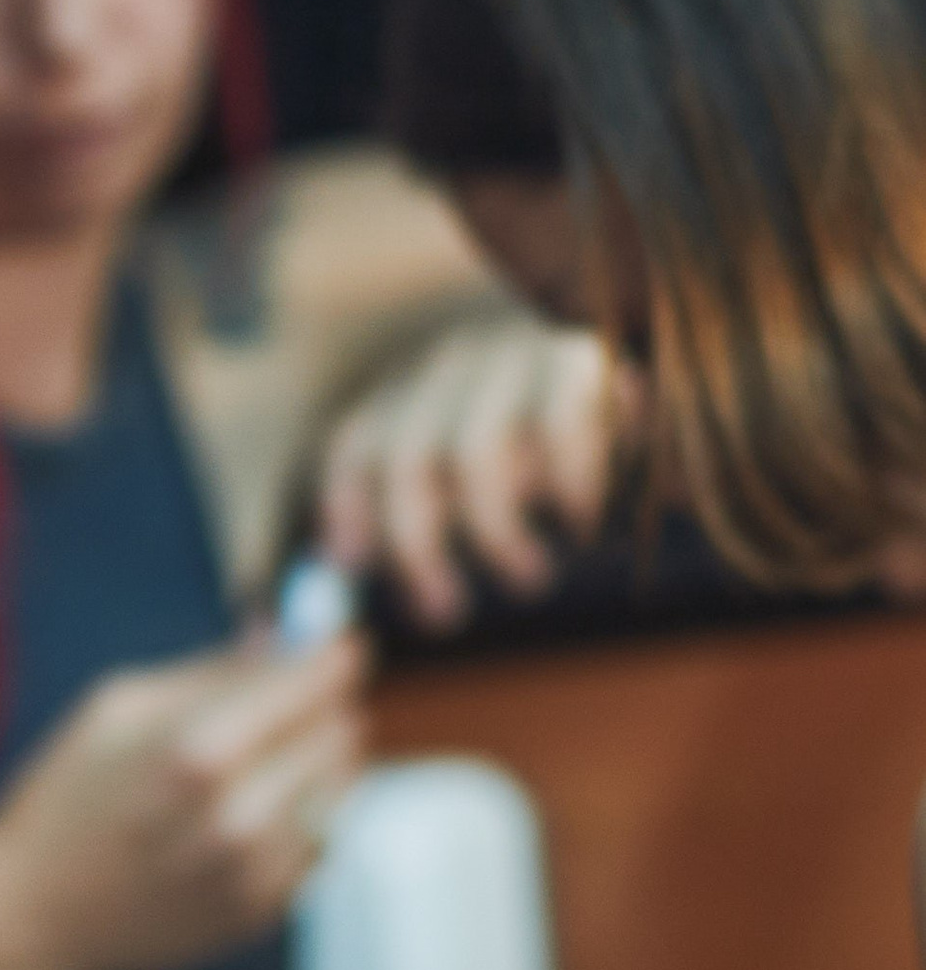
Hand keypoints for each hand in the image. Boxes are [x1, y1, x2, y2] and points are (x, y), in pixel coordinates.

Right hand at [0, 633, 365, 969]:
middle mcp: (243, 817)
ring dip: (316, 764)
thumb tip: (281, 637)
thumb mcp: (117, 708)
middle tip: (290, 703)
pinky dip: (301, 819)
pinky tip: (248, 816)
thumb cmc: (63, 803)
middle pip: (341, 732)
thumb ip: (210, 671)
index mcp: (201, 751)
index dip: (334, 656)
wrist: (35, 915)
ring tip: (265, 761)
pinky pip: (322, 842)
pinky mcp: (266, 912)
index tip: (342, 647)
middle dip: (322, 709)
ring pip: (341, 789)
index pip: (316, 684)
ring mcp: (260, 873)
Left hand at [318, 318, 635, 628]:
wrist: (661, 378)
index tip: (353, 567)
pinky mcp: (581, 361)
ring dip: (493, 533)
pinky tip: (582, 523)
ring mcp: (513, 356)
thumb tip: (308, 595)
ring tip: (528, 579)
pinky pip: (562, 428)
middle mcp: (453, 366)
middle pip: (405, 461)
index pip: (356, 448)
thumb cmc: (537, 453)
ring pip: (474, 454)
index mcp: (414, 390)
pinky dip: (572, 487)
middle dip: (417, 549)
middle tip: (446, 613)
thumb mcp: (465, 482)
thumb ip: (401, 528)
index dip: (348, 510)